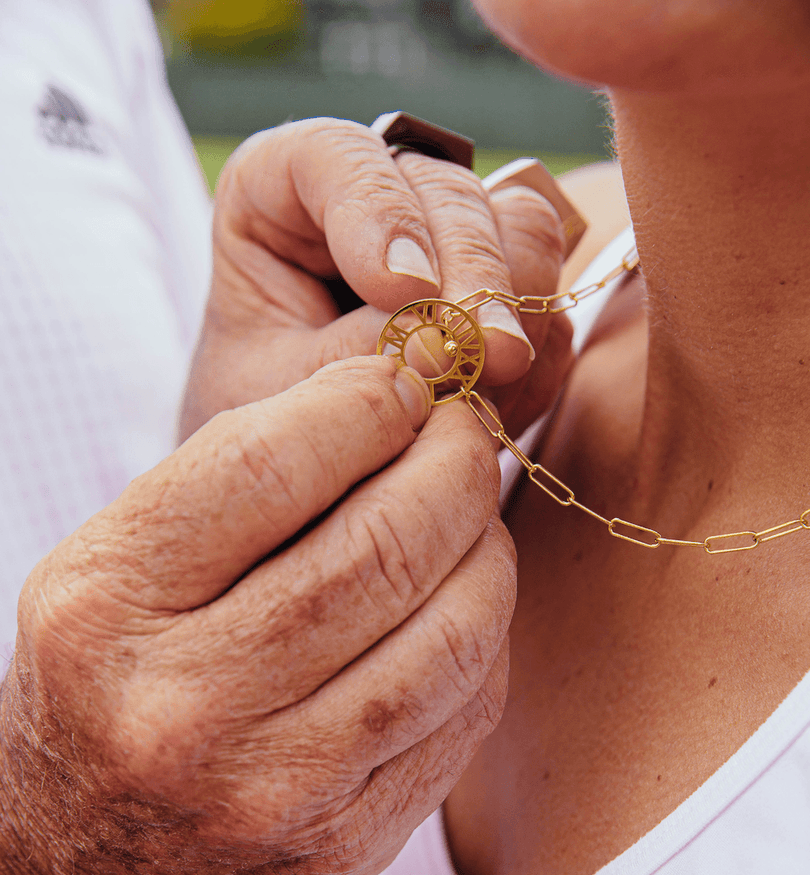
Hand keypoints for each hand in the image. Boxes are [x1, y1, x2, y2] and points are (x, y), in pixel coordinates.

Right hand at [1, 358, 514, 874]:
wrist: (73, 870)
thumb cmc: (103, 686)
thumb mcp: (116, 566)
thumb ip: (236, 478)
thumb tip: (392, 395)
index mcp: (109, 607)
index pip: (272, 464)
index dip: (367, 403)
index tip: (402, 383)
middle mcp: (186, 707)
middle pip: (383, 548)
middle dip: (455, 464)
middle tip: (467, 433)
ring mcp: (274, 789)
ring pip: (453, 633)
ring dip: (488, 548)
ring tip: (473, 514)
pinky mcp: (347, 843)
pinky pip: (467, 712)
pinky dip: (488, 636)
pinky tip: (464, 602)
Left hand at [180, 118, 572, 441]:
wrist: (302, 469)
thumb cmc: (261, 418)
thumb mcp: (276, 394)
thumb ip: (346, 361)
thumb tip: (440, 345)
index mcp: (280, 192)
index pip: (335, 155)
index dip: (380, 212)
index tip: (403, 290)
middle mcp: (374, 196)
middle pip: (448, 189)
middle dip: (474, 277)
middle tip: (489, 357)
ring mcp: (446, 236)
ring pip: (521, 227)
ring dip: (515, 313)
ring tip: (486, 393)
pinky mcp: (498, 285)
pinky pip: (547, 296)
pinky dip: (535, 354)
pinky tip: (499, 406)